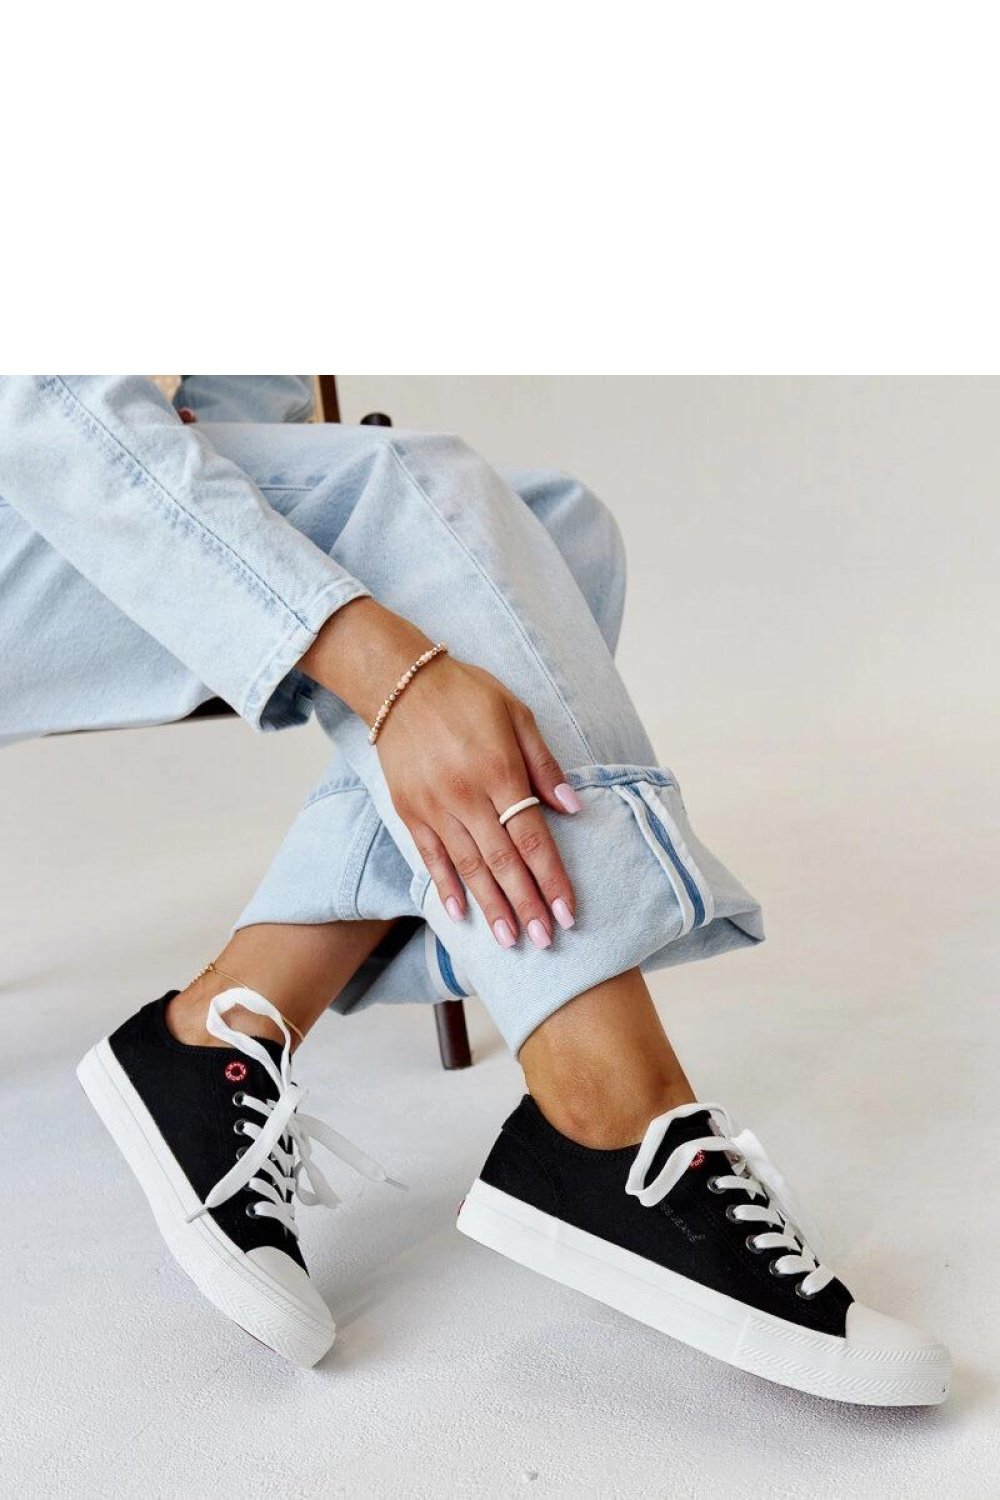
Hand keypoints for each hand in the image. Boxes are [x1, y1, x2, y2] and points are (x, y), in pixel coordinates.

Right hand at [301, 600, 580, 947]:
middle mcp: (467, 796)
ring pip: (468, 867)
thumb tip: (573, 808)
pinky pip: (431, 857)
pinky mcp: (409, 810)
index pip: (533, 839)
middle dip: (525, 905)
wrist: (400, 683)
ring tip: (509, 939)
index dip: (551, 880)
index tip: (566, 913)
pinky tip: (461, 913)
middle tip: (543, 941)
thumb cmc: (467, 694)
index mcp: (500, 772)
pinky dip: (446, 886)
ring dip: (491, 906)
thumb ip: (543, 766)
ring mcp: (435, 807)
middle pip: (503, 862)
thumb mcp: (517, 715)